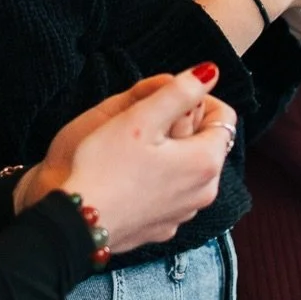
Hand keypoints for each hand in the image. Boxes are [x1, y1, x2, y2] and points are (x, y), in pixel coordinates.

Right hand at [19, 68, 236, 253]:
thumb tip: (210, 72)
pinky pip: (172, 194)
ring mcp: (184, 213)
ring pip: (189, 170)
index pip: (223, 117)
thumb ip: (180, 91)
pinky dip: (161, 180)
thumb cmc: (106, 167)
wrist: (77, 224)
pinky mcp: (163, 227)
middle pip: (207, 144)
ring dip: (173, 153)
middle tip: (147, 120)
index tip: (169, 98)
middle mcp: (204, 192)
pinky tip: (132, 176)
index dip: (199, 98)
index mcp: (205, 162)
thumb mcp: (142, 118)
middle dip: (185, 126)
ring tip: (137, 147)